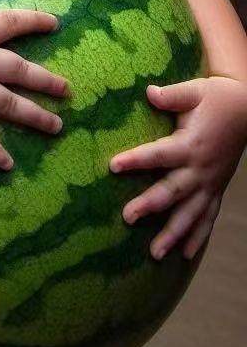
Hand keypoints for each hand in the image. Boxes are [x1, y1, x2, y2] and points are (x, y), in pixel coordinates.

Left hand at [110, 77, 246, 258]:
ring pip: (191, 213)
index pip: (159, 154)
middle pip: (173, 190)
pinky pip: (207, 217)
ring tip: (154, 253)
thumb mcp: (194, 91)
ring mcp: (210, 182)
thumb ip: (172, 96)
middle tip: (127, 217)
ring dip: (173, 233)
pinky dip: (197, 236)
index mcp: (191, 143)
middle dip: (150, 205)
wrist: (246, 109)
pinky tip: (184, 254)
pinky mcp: (216, 189)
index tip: (113, 165)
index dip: (137, 159)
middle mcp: (200, 167)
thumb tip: (149, 92)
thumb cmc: (213, 98)